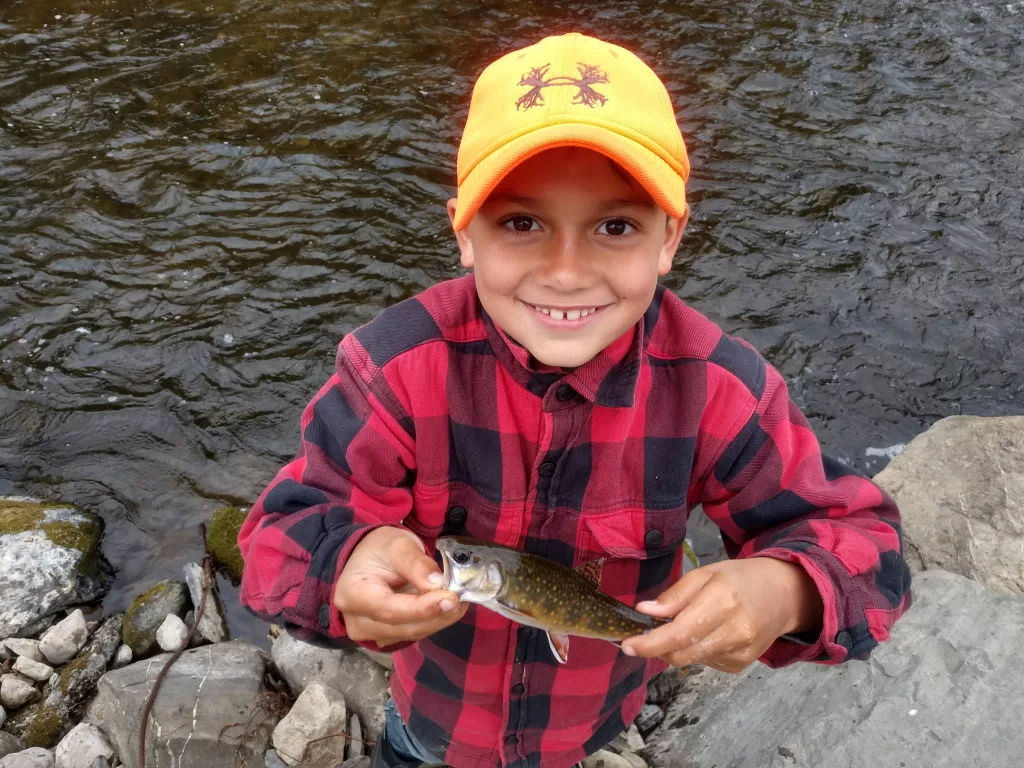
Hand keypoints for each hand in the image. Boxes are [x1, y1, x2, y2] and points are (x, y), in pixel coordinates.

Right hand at [333, 527, 467, 647]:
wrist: (370, 559)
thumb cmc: (380, 549)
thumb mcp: (398, 545)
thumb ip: (416, 564)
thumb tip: (437, 583)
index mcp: (352, 594)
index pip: (389, 609)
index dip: (422, 608)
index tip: (450, 598)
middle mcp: (357, 621)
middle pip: (403, 626)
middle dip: (437, 613)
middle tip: (462, 595)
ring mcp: (371, 633)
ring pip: (412, 633)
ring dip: (439, 617)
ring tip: (458, 597)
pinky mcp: (386, 637)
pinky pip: (414, 632)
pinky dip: (434, 619)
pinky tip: (446, 604)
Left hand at [620, 557, 822, 672]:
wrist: (784, 595)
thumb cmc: (740, 579)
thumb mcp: (705, 574)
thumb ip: (674, 596)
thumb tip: (644, 612)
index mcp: (723, 602)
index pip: (679, 633)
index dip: (649, 643)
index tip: (627, 644)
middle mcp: (734, 632)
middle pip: (681, 653)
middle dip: (657, 646)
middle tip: (647, 631)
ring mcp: (741, 653)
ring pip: (690, 660)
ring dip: (676, 647)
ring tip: (685, 624)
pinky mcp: (741, 665)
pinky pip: (704, 663)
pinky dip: (695, 651)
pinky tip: (706, 633)